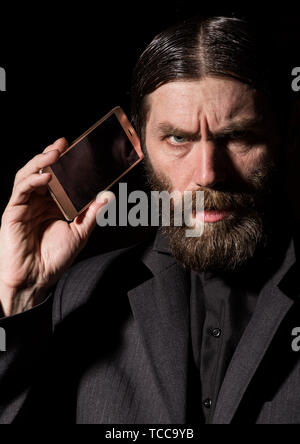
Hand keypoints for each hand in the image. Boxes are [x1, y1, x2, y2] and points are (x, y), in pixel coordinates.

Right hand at [0, 138, 106, 315]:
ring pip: (28, 175)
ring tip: (55, 154)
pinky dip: (32, 180)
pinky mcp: (13, 212)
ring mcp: (24, 205)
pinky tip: (45, 176)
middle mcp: (38, 201)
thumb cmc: (55, 258)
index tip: (76, 149)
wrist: (36, 279)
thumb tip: (107, 195)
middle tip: (64, 144)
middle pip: (42, 171)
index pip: (58, 178)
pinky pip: (21, 190)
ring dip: (41, 162)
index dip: (64, 163)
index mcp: (52, 204)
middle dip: (51, 155)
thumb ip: (91, 213)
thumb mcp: (79, 233)